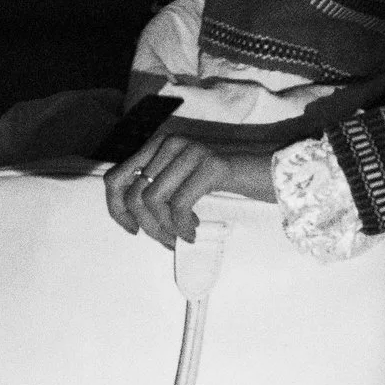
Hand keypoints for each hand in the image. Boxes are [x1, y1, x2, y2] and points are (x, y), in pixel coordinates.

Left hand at [105, 133, 274, 245]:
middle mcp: (170, 142)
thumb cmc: (227, 180)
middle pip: (133, 195)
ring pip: (153, 201)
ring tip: (182, 236)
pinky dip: (183, 226)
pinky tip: (194, 232)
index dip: (116, 210)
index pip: (114, 178)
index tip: (134, 230)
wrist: (270, 168)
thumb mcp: (185, 179)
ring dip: (165, 229)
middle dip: (148, 227)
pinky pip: (180, 205)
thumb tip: (133, 217)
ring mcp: (191, 151)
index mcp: (158, 145)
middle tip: (168, 241)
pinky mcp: (211, 164)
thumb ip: (160, 186)